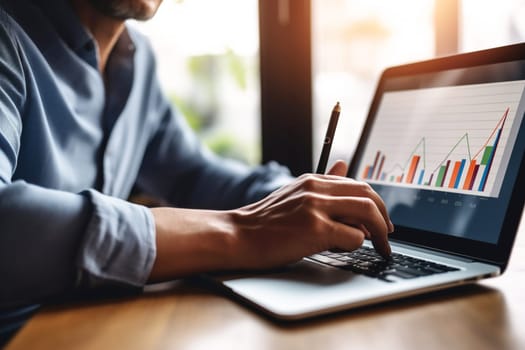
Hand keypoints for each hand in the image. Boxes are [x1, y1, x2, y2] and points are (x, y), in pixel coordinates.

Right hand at [228, 160, 393, 269]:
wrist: (237, 236)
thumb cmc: (264, 222)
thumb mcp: (294, 194)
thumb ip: (321, 183)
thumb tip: (344, 165)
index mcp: (312, 180)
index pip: (357, 184)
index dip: (375, 203)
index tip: (380, 220)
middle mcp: (316, 188)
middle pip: (367, 194)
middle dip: (384, 216)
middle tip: (387, 235)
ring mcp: (316, 207)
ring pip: (367, 212)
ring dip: (379, 232)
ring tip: (380, 246)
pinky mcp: (315, 229)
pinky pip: (354, 236)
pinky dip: (356, 245)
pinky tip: (344, 249)